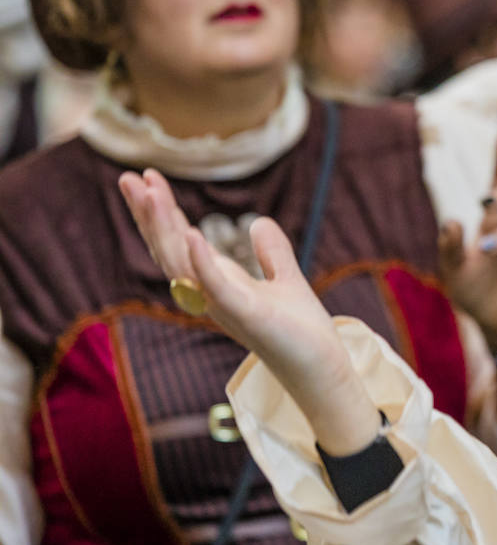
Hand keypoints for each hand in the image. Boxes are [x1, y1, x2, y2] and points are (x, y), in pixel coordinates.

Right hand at [118, 170, 375, 454]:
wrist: (320, 365)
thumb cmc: (299, 329)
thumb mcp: (285, 278)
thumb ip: (271, 252)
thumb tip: (259, 222)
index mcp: (217, 283)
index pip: (180, 242)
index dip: (162, 213)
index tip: (148, 178)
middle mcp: (211, 294)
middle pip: (170, 250)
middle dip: (149, 214)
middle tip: (129, 178)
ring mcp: (224, 306)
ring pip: (182, 264)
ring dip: (165, 228)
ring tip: (150, 193)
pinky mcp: (246, 316)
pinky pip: (217, 287)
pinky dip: (202, 262)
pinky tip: (192, 233)